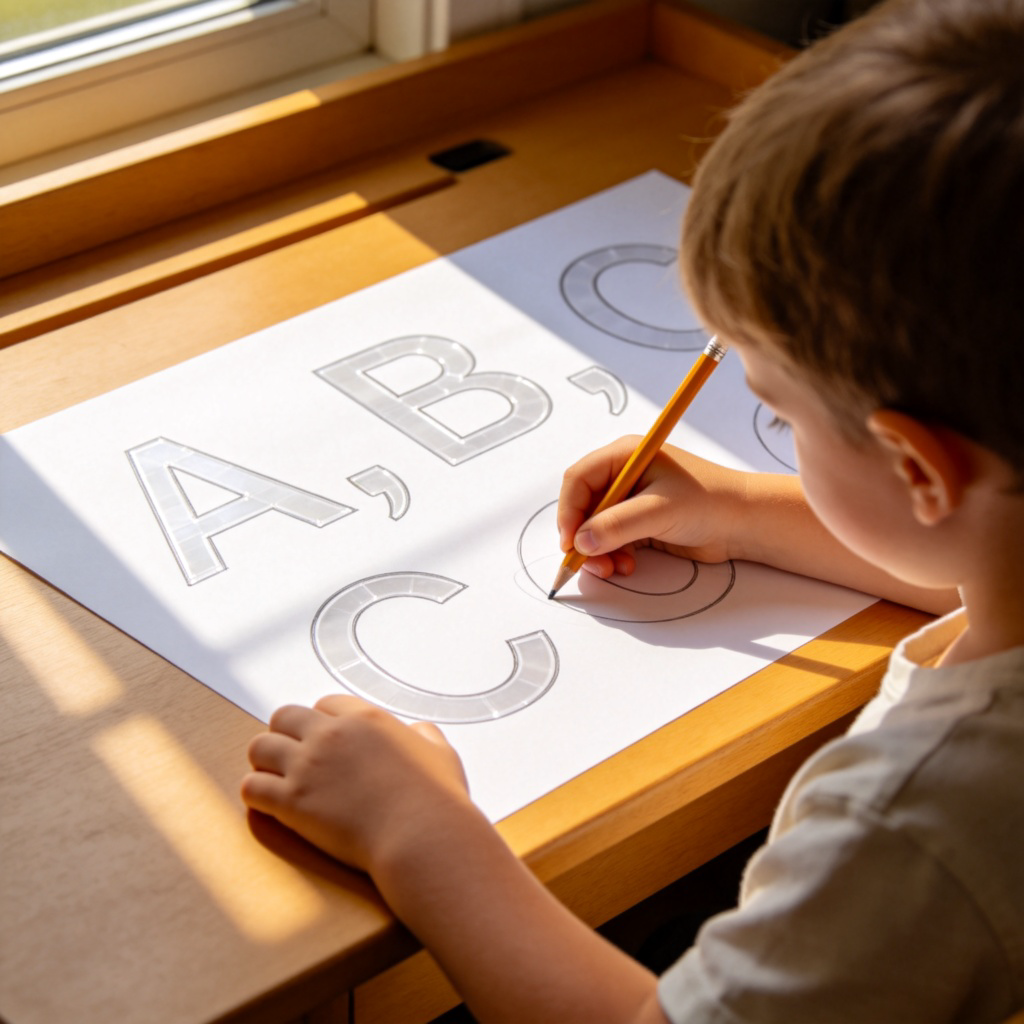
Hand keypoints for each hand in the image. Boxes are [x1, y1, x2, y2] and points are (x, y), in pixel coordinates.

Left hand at [241, 696, 469, 873]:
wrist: (421, 836)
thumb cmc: (435, 799)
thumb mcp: (441, 754)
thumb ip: (427, 737)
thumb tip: (420, 732)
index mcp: (365, 719)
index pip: (324, 704)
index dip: (322, 721)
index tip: (323, 737)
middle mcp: (331, 736)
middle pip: (284, 717)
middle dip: (286, 735)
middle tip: (292, 756)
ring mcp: (308, 767)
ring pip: (259, 747)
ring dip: (265, 761)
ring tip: (274, 777)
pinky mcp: (292, 802)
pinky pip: (252, 787)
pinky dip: (256, 793)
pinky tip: (267, 803)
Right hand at [557, 438, 748, 578]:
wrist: (745, 523)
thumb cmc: (710, 501)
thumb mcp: (659, 510)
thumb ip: (617, 525)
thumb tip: (581, 542)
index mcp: (625, 456)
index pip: (579, 479)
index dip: (569, 511)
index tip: (570, 542)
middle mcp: (624, 475)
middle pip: (583, 506)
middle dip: (583, 536)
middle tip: (588, 563)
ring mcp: (631, 500)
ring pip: (595, 528)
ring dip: (598, 552)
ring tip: (613, 569)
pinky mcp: (639, 523)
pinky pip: (611, 541)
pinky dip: (613, 556)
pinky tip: (627, 566)